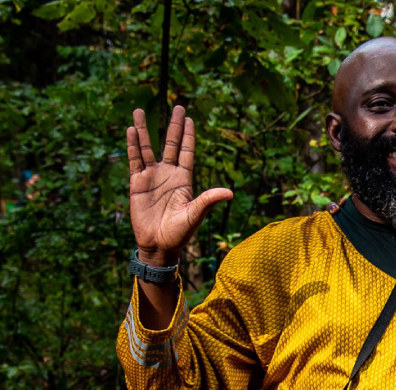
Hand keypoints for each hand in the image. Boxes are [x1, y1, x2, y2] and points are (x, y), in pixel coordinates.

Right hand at [127, 105, 232, 265]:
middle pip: (171, 144)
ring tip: (140, 110)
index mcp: (185, 179)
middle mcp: (169, 174)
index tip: (189, 118)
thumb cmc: (180, 233)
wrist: (158, 244)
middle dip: (174, 126)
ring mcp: (152, 177)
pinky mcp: (137, 183)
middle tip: (177, 106)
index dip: (188, 136)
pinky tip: (131, 130)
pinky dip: (132, 145)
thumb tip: (230, 192)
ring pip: (148, 148)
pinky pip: (134, 160)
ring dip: (145, 130)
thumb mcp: (195, 214)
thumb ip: (208, 200)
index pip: (187, 152)